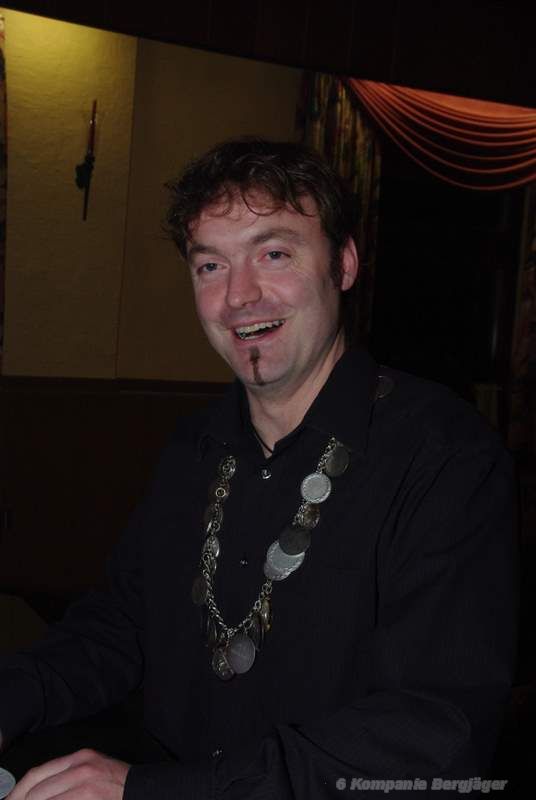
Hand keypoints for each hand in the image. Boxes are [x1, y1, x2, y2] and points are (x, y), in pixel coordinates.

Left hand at [7, 748, 129, 798]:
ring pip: (43, 799)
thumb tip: (36, 793)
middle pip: (36, 790)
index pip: (36, 774)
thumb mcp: (92, 771)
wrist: (144, 791)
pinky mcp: (88, 796)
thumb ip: (66, 777)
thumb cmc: (119, 785)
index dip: (19, 792)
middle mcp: (80, 767)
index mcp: (80, 757)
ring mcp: (84, 783)